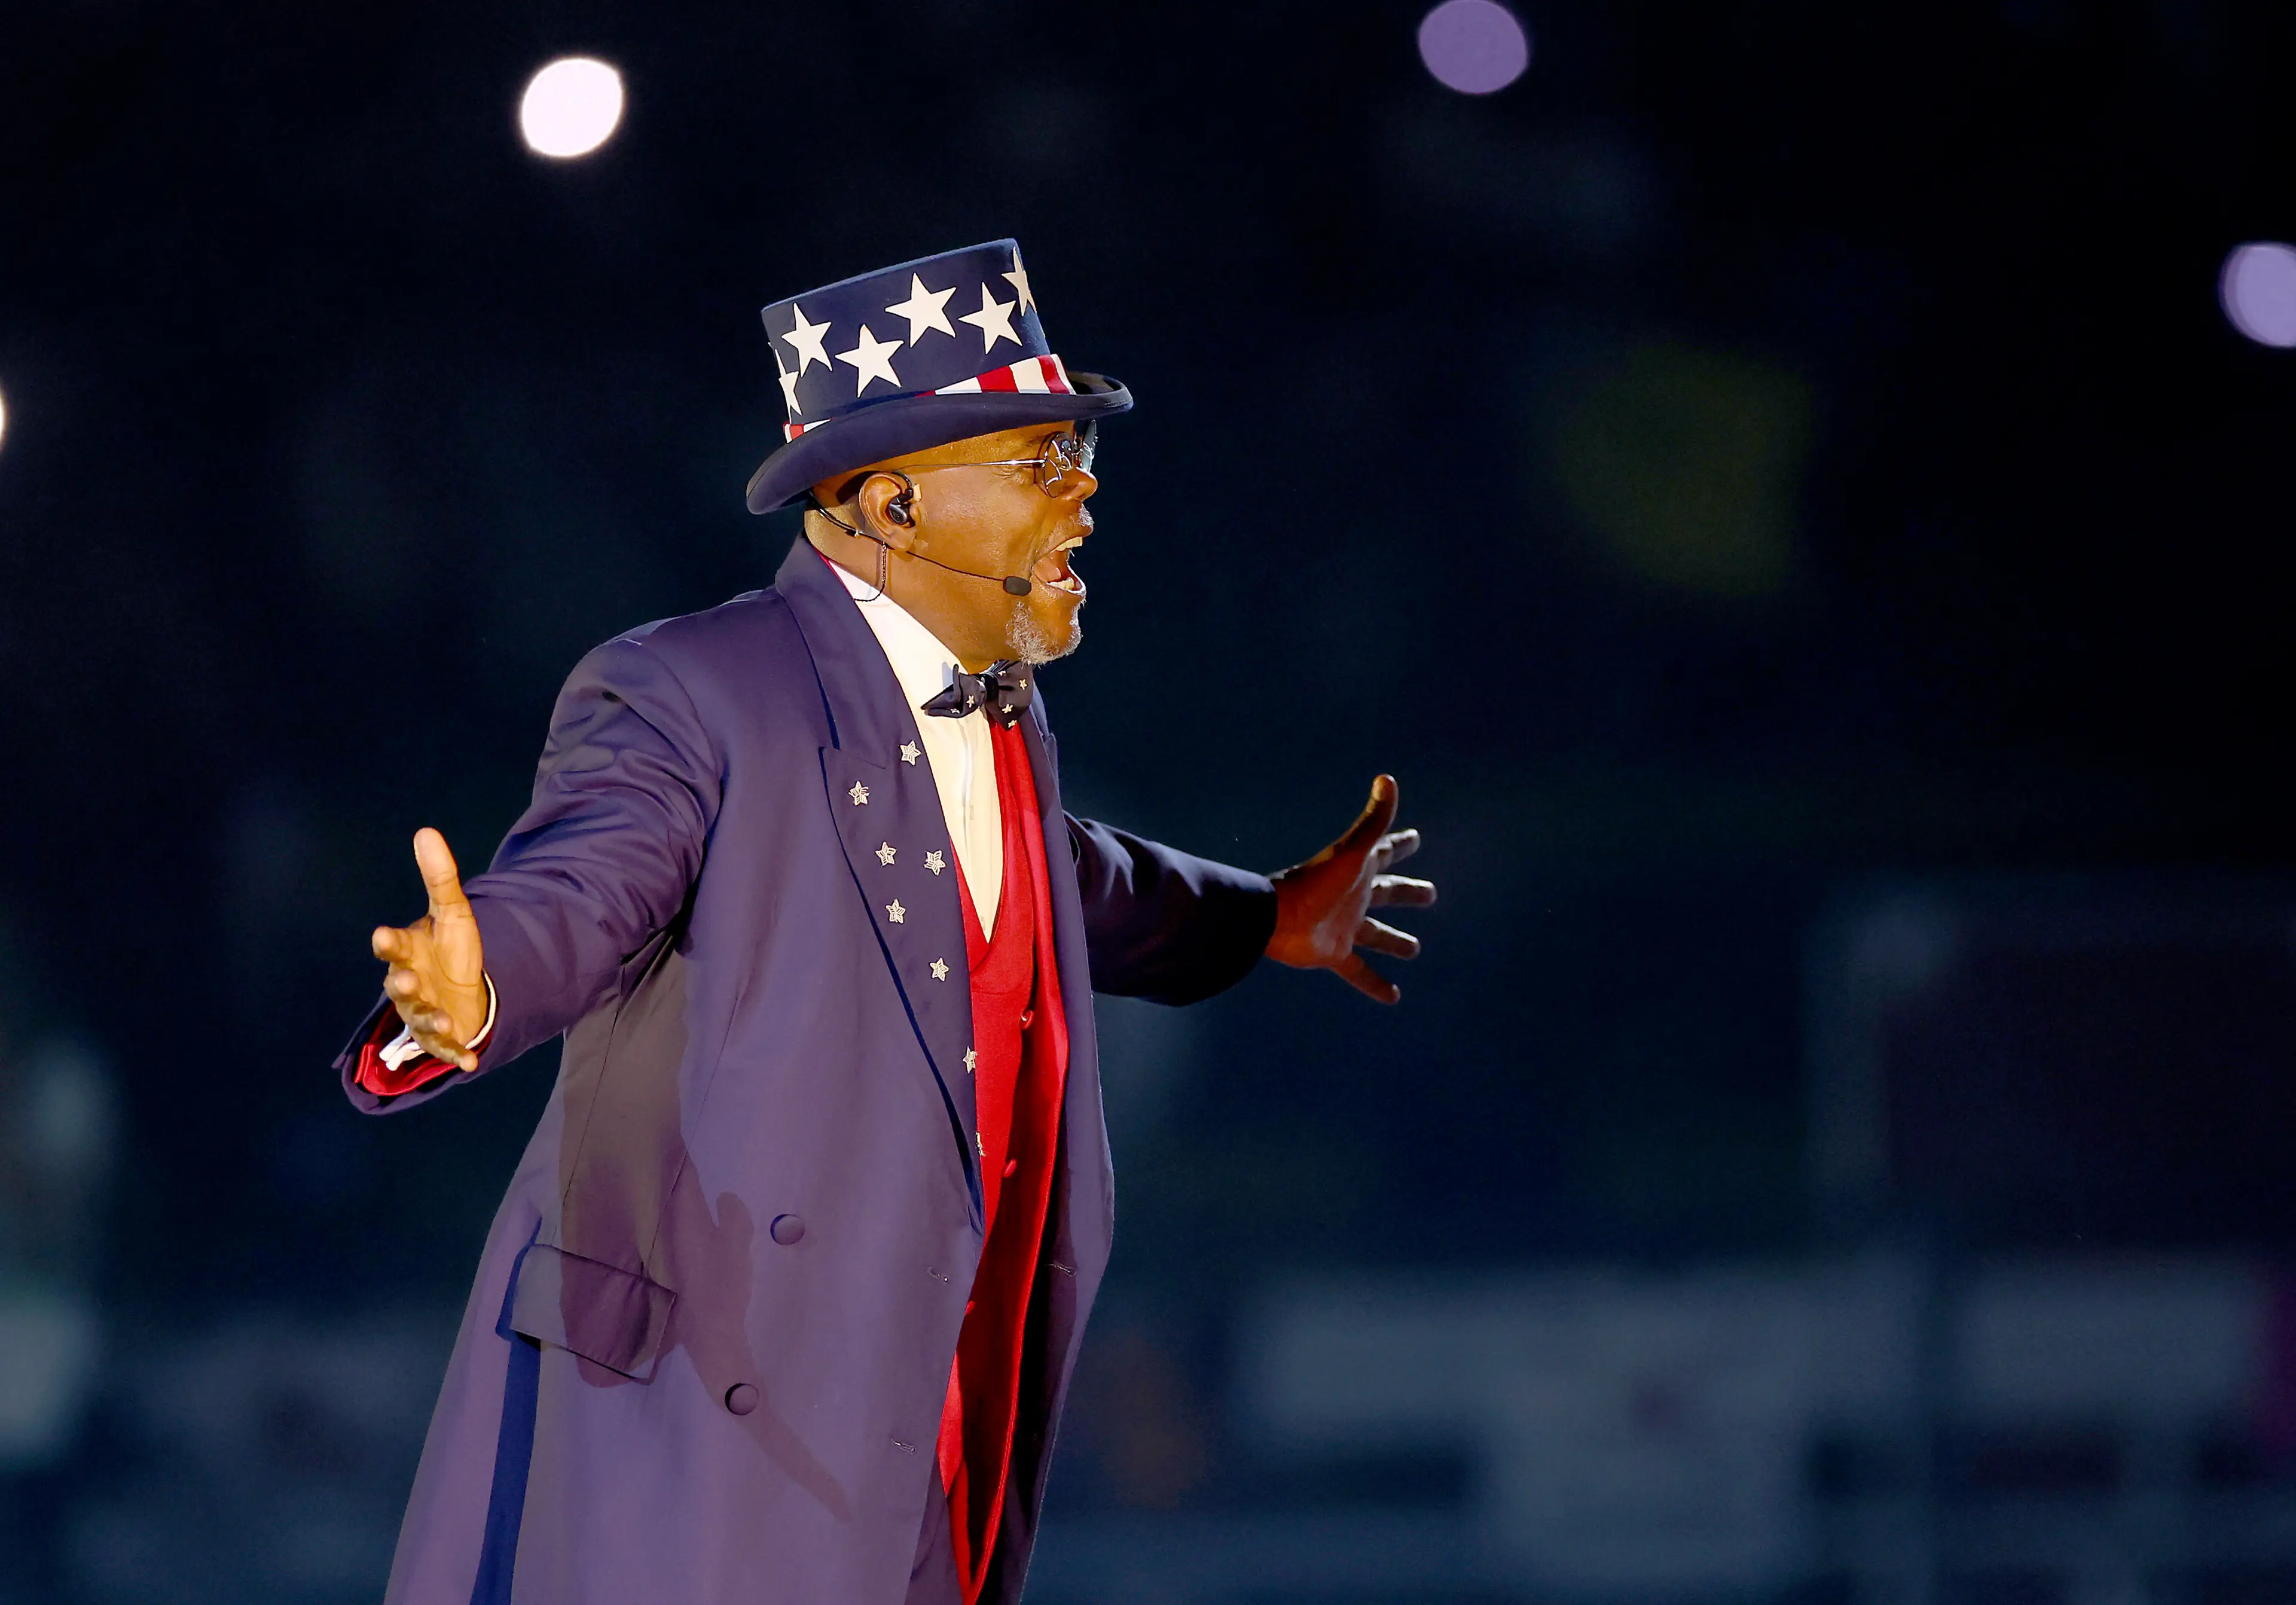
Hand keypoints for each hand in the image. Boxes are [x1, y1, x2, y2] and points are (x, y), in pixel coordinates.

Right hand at [370, 828, 488, 1071]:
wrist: (463, 987)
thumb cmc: (449, 949)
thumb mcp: (453, 911)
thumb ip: (440, 877)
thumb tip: (426, 831)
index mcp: (408, 953)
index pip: (394, 946)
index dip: (388, 943)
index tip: (382, 935)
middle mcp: (410, 985)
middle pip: (400, 986)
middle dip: (403, 984)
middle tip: (406, 980)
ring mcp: (424, 1013)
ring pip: (420, 1019)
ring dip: (430, 1021)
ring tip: (444, 1021)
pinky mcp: (444, 1038)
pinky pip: (447, 1050)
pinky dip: (457, 1056)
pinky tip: (472, 1062)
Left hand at [1265, 775, 1435, 1003]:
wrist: (1275, 918)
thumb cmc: (1314, 882)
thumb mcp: (1352, 852)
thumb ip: (1373, 820)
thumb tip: (1387, 779)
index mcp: (1358, 870)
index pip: (1384, 851)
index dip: (1399, 843)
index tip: (1415, 837)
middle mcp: (1352, 896)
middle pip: (1386, 893)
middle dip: (1407, 892)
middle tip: (1431, 894)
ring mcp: (1343, 926)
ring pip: (1375, 934)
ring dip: (1394, 941)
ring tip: (1413, 949)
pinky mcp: (1333, 953)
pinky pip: (1358, 971)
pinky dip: (1375, 984)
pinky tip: (1393, 997)